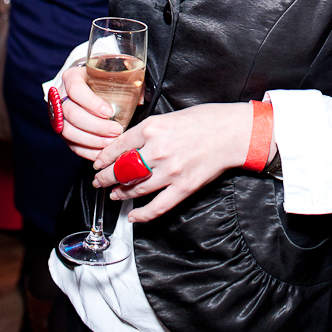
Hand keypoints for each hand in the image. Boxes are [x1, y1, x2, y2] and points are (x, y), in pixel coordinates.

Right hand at [59, 62, 123, 159]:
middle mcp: (60, 95)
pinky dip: (86, 150)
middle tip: (115, 131)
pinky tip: (101, 152)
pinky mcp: (61, 130)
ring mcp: (58, 114)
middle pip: (71, 113)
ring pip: (68, 131)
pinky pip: (70, 143)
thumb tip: (142, 98)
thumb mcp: (113, 72)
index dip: (91, 103)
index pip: (76, 90)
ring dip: (91, 140)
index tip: (109, 112)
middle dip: (95, 126)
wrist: (87, 82)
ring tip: (110, 143)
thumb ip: (128, 81)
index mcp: (72, 76)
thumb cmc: (102, 78)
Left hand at [92, 102, 254, 222]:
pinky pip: (156, 207)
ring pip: (134, 188)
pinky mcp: (182, 187)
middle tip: (99, 181)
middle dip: (105, 178)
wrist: (233, 132)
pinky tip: (133, 216)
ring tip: (114, 195)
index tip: (98, 163)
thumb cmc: (206, 119)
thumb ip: (149, 130)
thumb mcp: (169, 116)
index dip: (103, 158)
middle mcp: (156, 150)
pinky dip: (141, 214)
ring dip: (120, 194)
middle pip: (121, 170)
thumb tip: (130, 144)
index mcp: (151, 128)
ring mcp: (169, 171)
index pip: (117, 147)